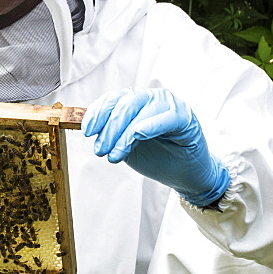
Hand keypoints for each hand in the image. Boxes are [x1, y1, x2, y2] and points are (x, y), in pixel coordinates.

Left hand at [81, 88, 229, 206]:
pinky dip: (149, 125)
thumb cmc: (157, 157)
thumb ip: (111, 133)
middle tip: (100, 150)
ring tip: (115, 155)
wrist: (184, 175)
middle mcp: (152, 98)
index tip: (87, 131)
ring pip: (140, 109)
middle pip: (124, 103)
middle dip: (108, 128)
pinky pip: (165, 117)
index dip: (97, 113)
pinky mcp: (185, 117)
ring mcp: (169, 105)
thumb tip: (89, 129)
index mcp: (136, 101)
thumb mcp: (126, 145)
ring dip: (123, 134)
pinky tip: (137, 136)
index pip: (113, 99)